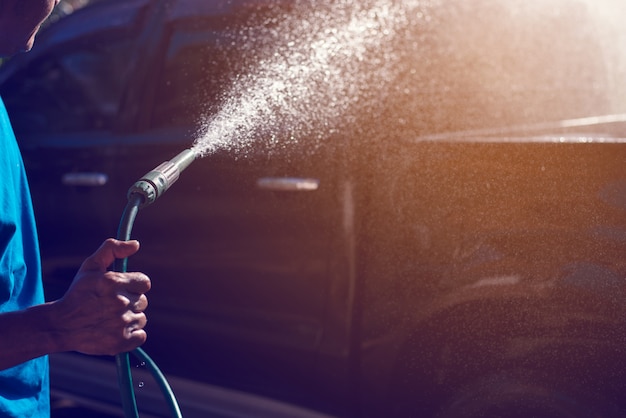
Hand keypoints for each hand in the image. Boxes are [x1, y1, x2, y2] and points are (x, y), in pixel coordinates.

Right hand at [51, 239, 150, 354]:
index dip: (134, 285)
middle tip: (110, 305)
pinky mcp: (121, 342)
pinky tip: (116, 330)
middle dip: (130, 302)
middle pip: (143, 301)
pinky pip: (141, 335)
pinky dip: (132, 335)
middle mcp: (120, 302)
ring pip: (141, 318)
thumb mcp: (90, 266)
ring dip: (130, 318)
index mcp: (113, 282)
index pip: (144, 283)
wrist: (60, 325)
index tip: (122, 289)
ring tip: (110, 318)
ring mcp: (121, 323)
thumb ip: (112, 250)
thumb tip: (136, 244)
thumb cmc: (78, 294)